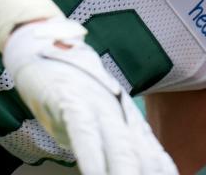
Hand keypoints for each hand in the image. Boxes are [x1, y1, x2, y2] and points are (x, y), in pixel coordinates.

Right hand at [3, 18, 177, 174]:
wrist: (42, 43)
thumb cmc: (67, 88)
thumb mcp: (90, 121)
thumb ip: (106, 144)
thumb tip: (112, 169)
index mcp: (127, 118)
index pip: (154, 155)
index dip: (163, 173)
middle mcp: (118, 111)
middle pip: (141, 155)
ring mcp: (97, 103)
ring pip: (119, 146)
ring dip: (125, 174)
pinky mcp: (71, 98)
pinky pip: (84, 132)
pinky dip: (91, 157)